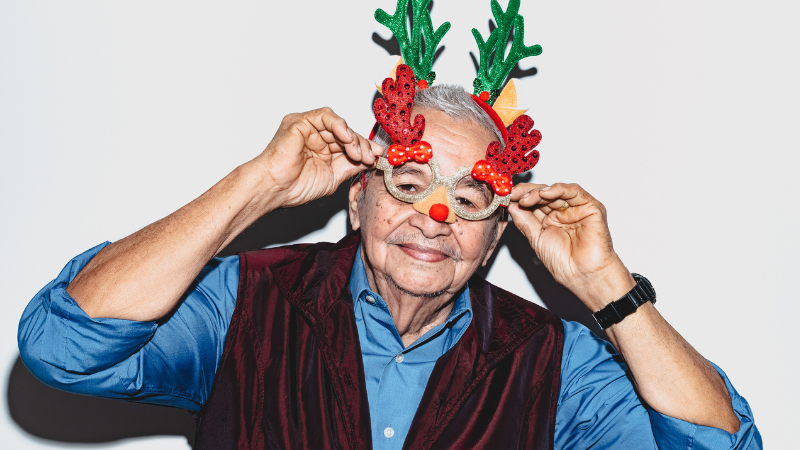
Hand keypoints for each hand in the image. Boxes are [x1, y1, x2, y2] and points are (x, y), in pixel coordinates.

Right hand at [256, 107, 383, 207]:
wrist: (275, 189)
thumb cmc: (295, 187)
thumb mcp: (333, 177)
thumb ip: (351, 166)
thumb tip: (370, 160)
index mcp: (321, 150)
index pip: (348, 144)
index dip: (364, 149)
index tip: (377, 157)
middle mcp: (315, 137)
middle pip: (346, 133)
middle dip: (362, 144)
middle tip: (372, 156)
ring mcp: (307, 128)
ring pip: (338, 124)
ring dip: (353, 138)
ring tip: (358, 153)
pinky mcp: (300, 121)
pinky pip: (325, 116)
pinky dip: (340, 125)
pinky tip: (347, 139)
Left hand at [507, 183, 634, 310]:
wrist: (582, 275)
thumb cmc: (564, 263)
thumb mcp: (536, 238)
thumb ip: (524, 221)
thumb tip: (511, 206)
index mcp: (550, 220)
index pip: (534, 202)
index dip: (520, 198)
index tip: (506, 197)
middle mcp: (563, 213)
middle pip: (544, 194)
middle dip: (527, 193)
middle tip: (513, 194)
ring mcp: (576, 209)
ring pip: (557, 191)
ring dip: (539, 192)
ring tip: (526, 198)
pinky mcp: (591, 207)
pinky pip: (575, 192)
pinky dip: (559, 189)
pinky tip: (544, 193)